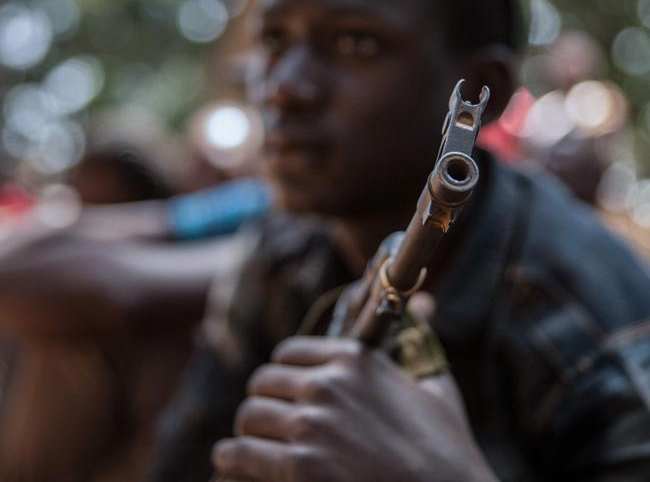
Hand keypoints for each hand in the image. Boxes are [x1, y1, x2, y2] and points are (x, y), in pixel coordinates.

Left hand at [214, 337, 497, 481]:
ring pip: (248, 417)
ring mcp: (312, 425)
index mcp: (355, 359)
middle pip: (262, 384)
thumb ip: (421, 341)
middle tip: (267, 426)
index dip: (281, 376)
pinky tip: (233, 467)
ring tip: (246, 448)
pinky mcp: (299, 467)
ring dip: (246, 434)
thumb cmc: (446, 450)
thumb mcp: (437, 386)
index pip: (288, 353)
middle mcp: (328, 385)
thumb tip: (426, 302)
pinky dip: (231, 461)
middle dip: (263, 405)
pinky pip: (239, 454)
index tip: (283, 395)